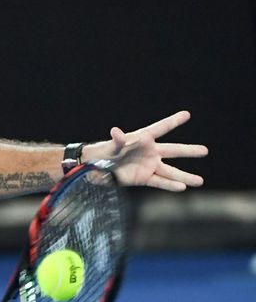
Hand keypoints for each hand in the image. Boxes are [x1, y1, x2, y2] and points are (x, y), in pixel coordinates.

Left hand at [82, 111, 207, 190]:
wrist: (96, 167)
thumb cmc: (104, 152)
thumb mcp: (111, 145)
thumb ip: (117, 140)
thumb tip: (116, 131)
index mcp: (142, 138)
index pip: (160, 128)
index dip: (173, 121)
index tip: (187, 114)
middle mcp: (149, 152)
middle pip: (172, 151)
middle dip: (188, 151)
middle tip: (205, 150)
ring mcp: (148, 165)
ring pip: (170, 171)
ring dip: (185, 176)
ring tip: (200, 181)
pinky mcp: (144, 178)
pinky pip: (159, 182)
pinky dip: (170, 185)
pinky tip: (183, 187)